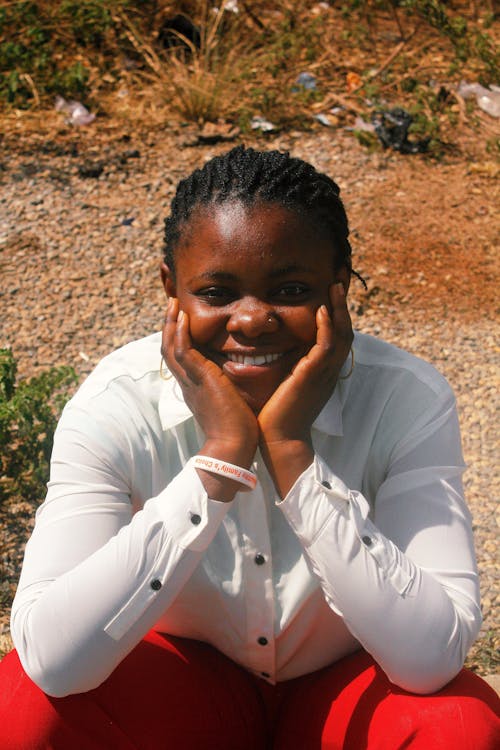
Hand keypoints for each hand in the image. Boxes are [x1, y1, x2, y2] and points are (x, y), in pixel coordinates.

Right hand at [162, 298, 258, 498]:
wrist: (234, 445)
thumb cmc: (238, 430)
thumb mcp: (231, 403)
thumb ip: (230, 389)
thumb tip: (241, 381)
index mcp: (195, 388)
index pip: (181, 359)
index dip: (178, 339)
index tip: (183, 321)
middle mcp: (187, 383)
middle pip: (169, 349)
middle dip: (169, 327)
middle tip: (172, 305)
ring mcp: (190, 380)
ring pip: (171, 346)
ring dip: (170, 323)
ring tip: (173, 304)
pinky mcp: (198, 378)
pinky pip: (182, 350)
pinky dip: (180, 332)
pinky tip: (182, 316)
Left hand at [258, 283, 352, 495]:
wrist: (277, 440)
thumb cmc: (275, 416)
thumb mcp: (284, 385)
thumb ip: (286, 366)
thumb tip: (274, 349)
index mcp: (322, 374)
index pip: (336, 339)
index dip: (336, 317)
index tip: (330, 296)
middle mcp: (328, 372)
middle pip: (345, 333)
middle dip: (343, 307)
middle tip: (338, 283)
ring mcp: (324, 375)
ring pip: (341, 336)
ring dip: (339, 310)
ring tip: (334, 287)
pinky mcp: (313, 377)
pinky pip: (327, 347)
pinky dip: (327, 327)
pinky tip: (321, 310)